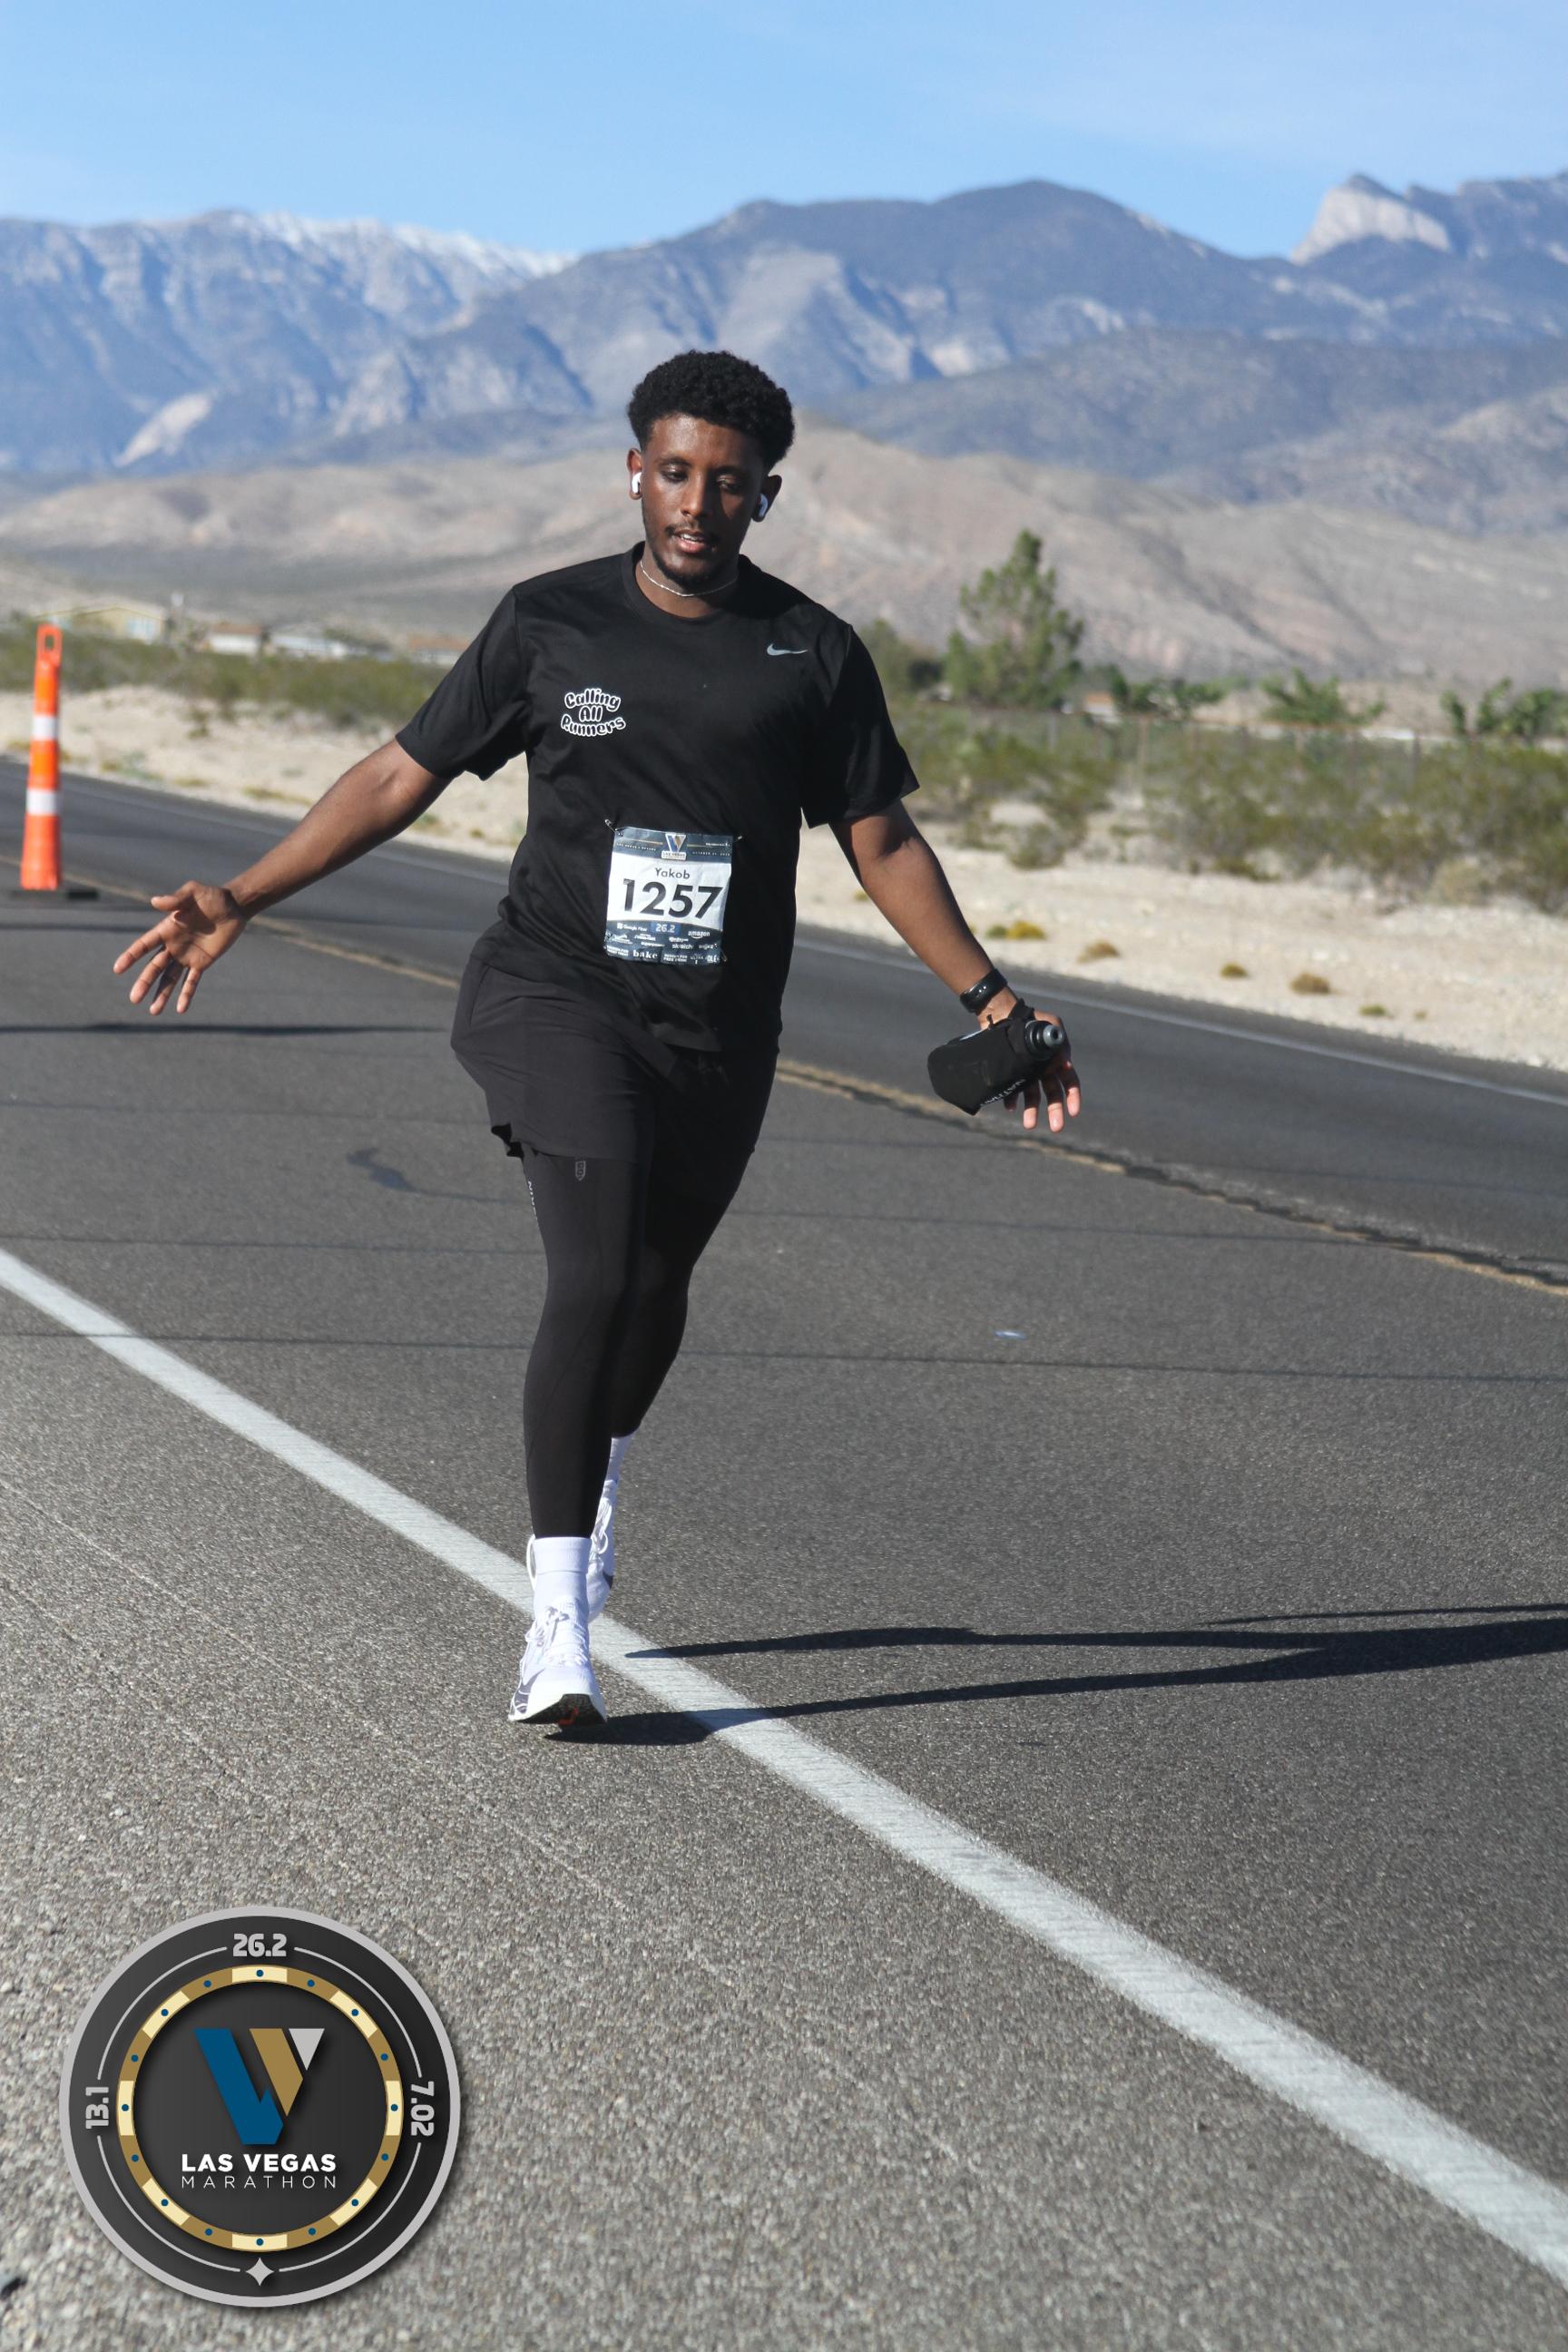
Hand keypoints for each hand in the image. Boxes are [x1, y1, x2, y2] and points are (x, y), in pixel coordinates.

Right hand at [112, 881, 249, 1015]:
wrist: (234, 907)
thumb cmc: (211, 897)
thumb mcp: (193, 892)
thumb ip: (175, 898)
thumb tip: (154, 901)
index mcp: (166, 929)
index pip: (144, 945)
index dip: (131, 956)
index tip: (117, 969)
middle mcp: (173, 946)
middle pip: (154, 967)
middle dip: (145, 983)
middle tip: (134, 999)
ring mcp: (186, 956)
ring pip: (170, 978)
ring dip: (162, 994)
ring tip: (153, 1012)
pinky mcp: (202, 963)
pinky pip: (192, 981)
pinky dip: (186, 994)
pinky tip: (180, 1009)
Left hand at [984, 994, 1081, 1134]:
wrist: (1006, 1014)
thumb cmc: (1033, 1018)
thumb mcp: (1050, 1023)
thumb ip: (1057, 1039)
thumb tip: (1064, 1061)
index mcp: (1058, 1061)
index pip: (1070, 1082)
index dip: (1073, 1097)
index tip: (1074, 1112)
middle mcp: (1045, 1071)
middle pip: (1053, 1094)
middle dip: (1056, 1112)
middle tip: (1057, 1128)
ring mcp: (1028, 1074)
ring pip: (1033, 1096)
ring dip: (1032, 1111)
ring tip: (1029, 1125)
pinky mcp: (1012, 1074)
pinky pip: (1013, 1090)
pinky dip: (1012, 1099)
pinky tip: (1009, 1107)